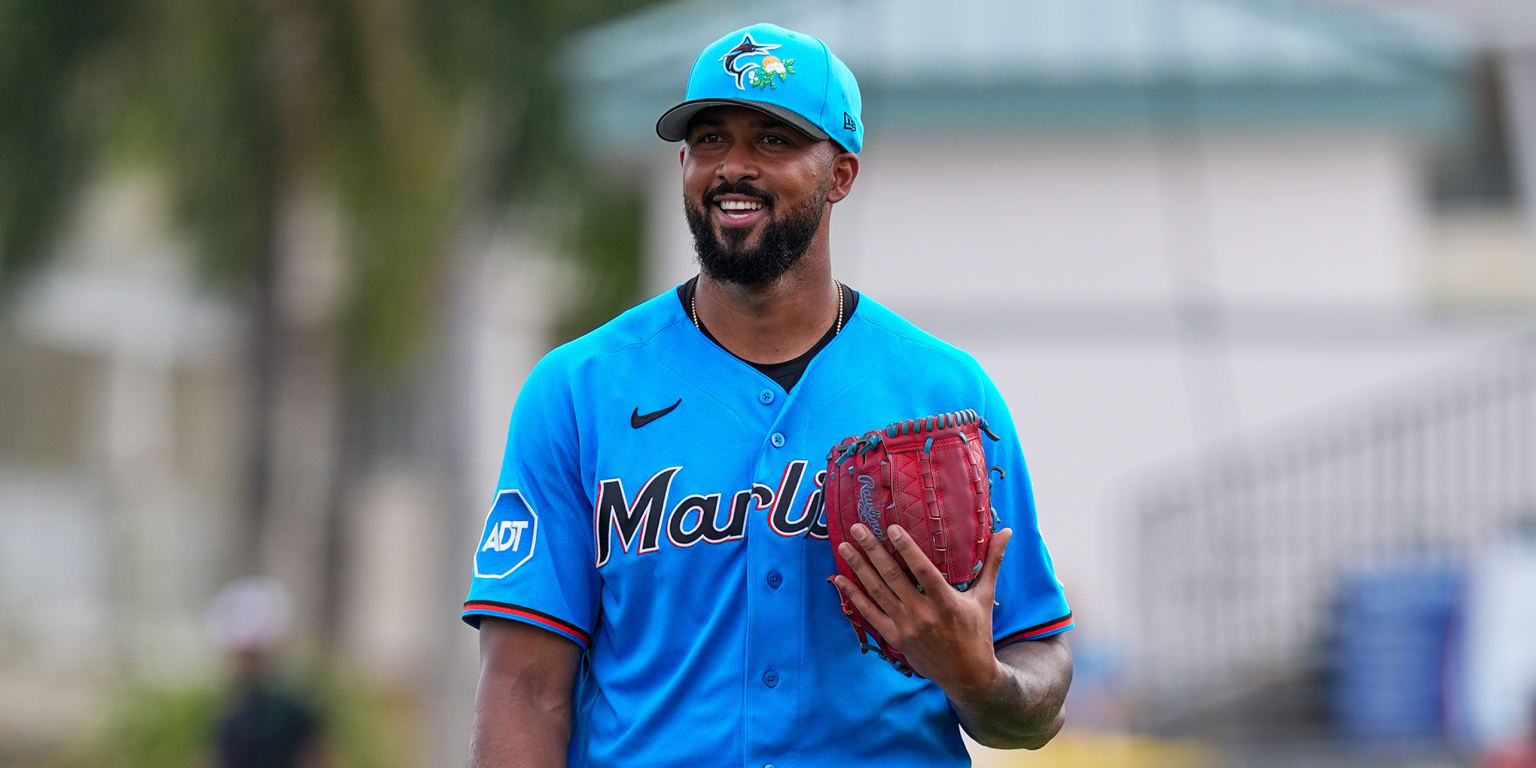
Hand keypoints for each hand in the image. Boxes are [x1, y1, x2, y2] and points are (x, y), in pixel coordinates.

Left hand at [832, 523, 1012, 697]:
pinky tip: (840, 580)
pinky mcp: (895, 638)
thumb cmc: (978, 633)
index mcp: (946, 602)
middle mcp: (923, 614)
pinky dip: (853, 596)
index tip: (892, 528)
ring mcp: (906, 627)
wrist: (968, 676)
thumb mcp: (985, 597)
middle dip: (872, 551)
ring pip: (877, 592)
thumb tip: (1007, 532)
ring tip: (844, 547)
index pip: (923, 570)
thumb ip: (991, 563)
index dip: (907, 549)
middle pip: (892, 577)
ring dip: (859, 568)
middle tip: (856, 528)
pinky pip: (869, 614)